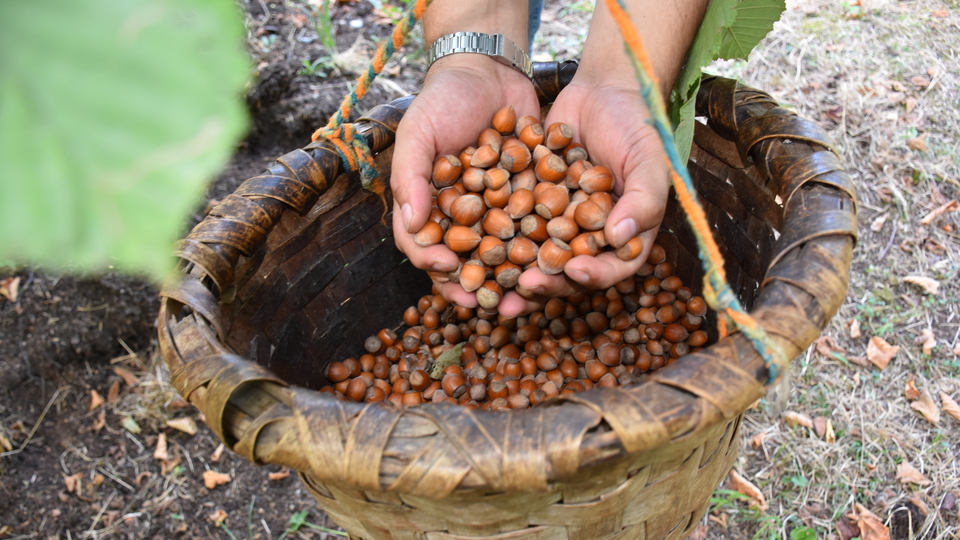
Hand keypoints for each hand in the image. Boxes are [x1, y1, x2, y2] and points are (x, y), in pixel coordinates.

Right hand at [391, 56, 538, 307]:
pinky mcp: (528, 199)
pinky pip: (535, 229)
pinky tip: (557, 259)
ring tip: (525, 293)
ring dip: (512, 277)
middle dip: (476, 284)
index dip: (434, 264)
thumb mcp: (418, 131)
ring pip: (502, 253)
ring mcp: (495, 210)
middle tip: (489, 303)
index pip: (424, 247)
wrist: (490, 70)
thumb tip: (412, 226)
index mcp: (428, 207)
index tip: (449, 270)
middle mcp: (461, 216)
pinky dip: (544, 246)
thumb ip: (410, 176)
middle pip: (465, 261)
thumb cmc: (443, 100)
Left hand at [498, 81, 670, 315]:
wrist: (603, 89)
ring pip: (535, 253)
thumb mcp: (650, 160)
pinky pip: (511, 221)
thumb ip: (643, 201)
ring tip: (493, 284)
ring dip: (514, 271)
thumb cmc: (638, 125)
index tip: (573, 271)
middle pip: (567, 270)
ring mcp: (557, 220)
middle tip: (523, 288)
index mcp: (624, 235)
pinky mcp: (530, 201)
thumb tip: (619, 240)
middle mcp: (588, 235)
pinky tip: (473, 240)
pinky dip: (494, 233)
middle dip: (545, 283)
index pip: (611, 267)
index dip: (593, 275)